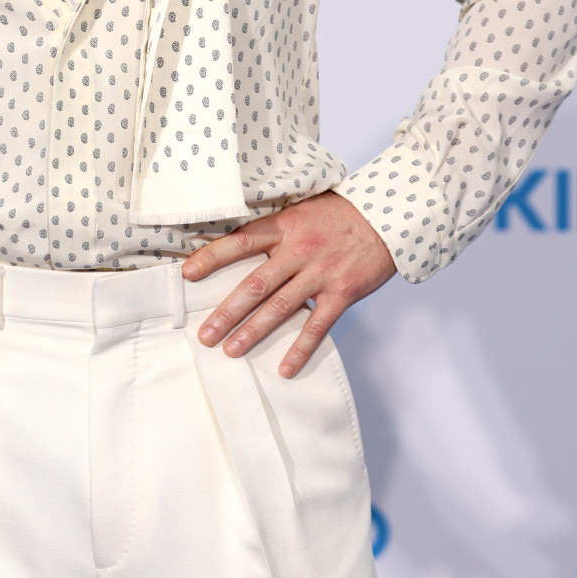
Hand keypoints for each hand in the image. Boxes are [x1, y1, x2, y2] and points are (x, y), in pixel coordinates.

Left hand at [181, 192, 395, 377]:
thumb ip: (275, 226)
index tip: (187, 274)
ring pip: (280, 308)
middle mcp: (298, 250)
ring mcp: (320, 273)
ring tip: (231, 351)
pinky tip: (285, 369)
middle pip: (255, 284)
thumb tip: (239, 241)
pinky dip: (300, 349)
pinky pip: (317, 326)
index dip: (212, 257)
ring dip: (253, 332)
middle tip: (204, 334)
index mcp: (284, 226)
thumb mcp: (302, 208)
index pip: (240, 242)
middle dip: (227, 311)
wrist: (388, 216)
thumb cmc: (340, 212)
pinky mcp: (341, 293)